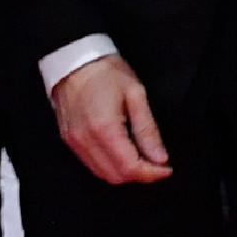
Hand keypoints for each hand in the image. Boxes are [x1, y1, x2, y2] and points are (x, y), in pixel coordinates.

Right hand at [53, 54, 170, 183]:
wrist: (74, 61)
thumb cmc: (105, 72)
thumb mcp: (135, 94)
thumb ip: (147, 129)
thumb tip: (160, 157)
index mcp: (104, 128)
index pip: (130, 167)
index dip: (151, 174)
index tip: (166, 168)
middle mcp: (85, 140)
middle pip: (116, 176)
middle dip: (140, 175)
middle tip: (157, 164)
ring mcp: (74, 143)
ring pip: (103, 174)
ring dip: (125, 173)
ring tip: (142, 159)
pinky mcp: (69, 141)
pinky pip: (91, 165)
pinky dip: (110, 166)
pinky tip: (123, 154)